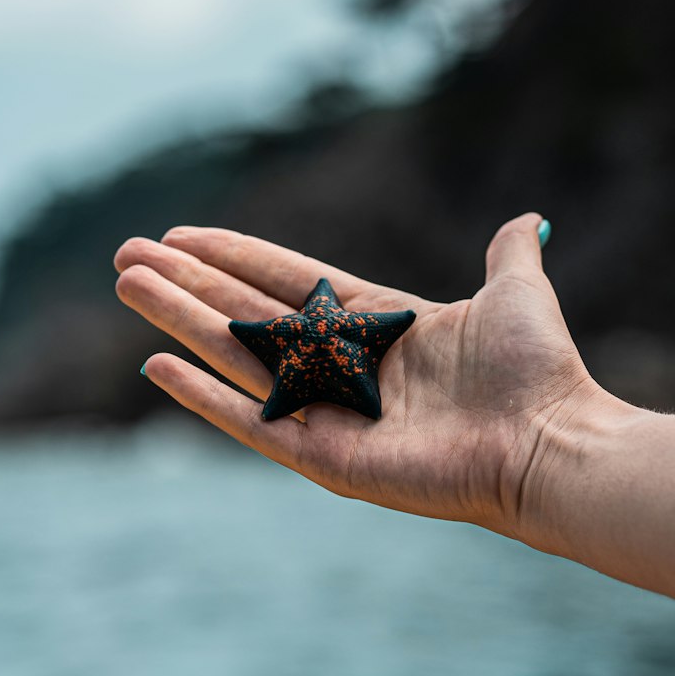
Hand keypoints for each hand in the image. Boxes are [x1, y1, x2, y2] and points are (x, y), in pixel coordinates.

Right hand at [114, 214, 604, 538]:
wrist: (548, 443)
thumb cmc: (536, 372)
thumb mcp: (515, 292)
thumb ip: (508, 254)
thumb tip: (528, 218)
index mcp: (376, 325)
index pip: (286, 282)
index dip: (233, 256)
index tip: (181, 234)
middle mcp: (342, 367)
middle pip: (246, 313)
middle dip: (187, 282)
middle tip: (126, 254)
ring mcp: (328, 413)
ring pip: (236, 355)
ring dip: (180, 319)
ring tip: (126, 283)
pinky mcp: (323, 457)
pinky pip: (250, 420)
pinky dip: (202, 395)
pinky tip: (156, 363)